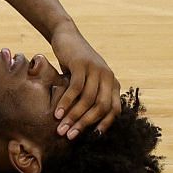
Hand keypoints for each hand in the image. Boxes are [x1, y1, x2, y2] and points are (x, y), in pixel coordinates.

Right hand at [49, 24, 121, 138]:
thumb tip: (81, 121)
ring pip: (88, 100)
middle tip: (70, 135)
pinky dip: (66, 102)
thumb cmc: (74, 61)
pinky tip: (57, 112)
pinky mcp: (82, 64)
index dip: (105, 124)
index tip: (91, 137)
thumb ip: (88, 94)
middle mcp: (109, 77)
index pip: (115, 110)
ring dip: (73, 116)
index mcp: (112, 83)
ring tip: (61, 128)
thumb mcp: (85, 79)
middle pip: (101, 107)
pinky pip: (76, 88)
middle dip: (85, 124)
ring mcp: (97, 70)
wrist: (66, 36)